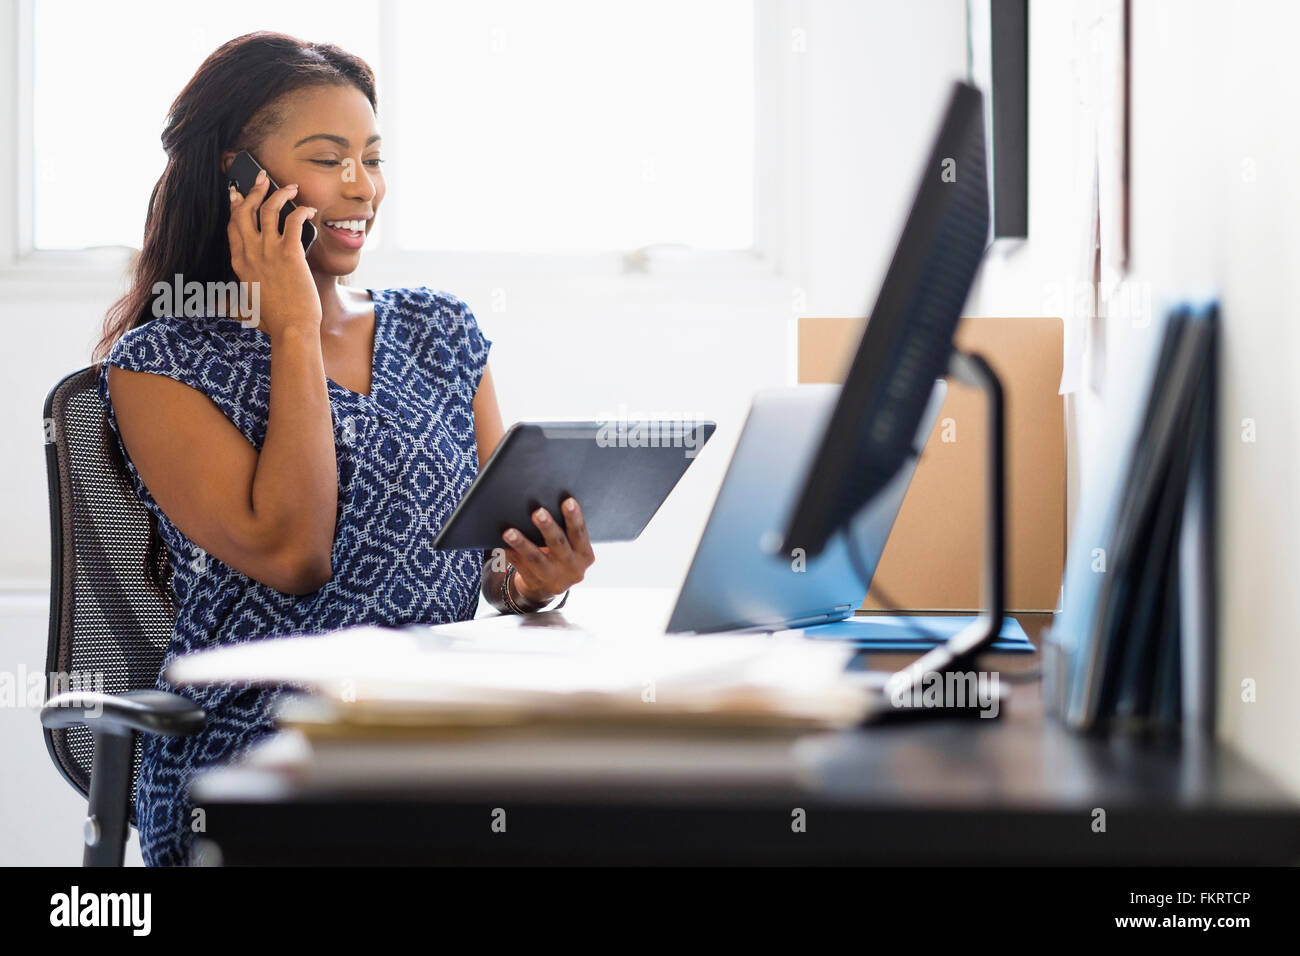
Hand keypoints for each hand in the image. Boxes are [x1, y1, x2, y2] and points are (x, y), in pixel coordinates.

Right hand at [226, 169, 321, 338]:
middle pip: (245, 212)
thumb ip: (236, 300)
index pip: (232, 227)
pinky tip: (309, 210)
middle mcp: (250, 254)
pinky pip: (293, 221)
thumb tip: (223, 305)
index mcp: (239, 264)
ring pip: (267, 210)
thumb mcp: (246, 306)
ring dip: (277, 193)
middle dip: (252, 191)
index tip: (236, 194)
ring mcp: (268, 253)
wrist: (291, 329)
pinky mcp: (289, 254)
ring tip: (289, 186)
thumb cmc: (274, 321)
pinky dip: (301, 211)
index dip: (235, 207)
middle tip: (261, 178)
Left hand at [501, 497, 594, 606]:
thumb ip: (565, 532)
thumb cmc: (559, 555)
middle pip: (558, 544)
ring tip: (509, 532)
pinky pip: (520, 568)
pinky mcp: (536, 585)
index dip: (574, 517)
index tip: (568, 501)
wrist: (547, 588)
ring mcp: (554, 580)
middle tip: (537, 512)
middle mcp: (573, 569)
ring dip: (522, 544)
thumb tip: (543, 506)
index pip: (580, 533)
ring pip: (536, 558)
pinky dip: (511, 555)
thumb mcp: (570, 548)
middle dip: (548, 527)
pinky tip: (502, 546)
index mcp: (585, 555)